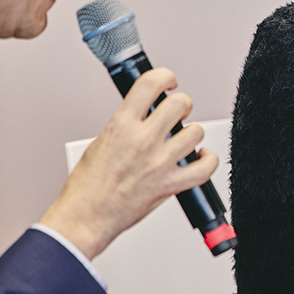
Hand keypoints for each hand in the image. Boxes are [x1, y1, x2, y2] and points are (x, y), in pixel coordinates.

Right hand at [39, 68, 217, 259]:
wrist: (85, 217)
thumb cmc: (87, 185)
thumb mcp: (101, 141)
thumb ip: (127, 124)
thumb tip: (146, 111)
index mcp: (121, 126)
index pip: (150, 84)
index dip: (165, 77)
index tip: (169, 82)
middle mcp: (143, 141)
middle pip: (180, 104)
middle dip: (182, 104)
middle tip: (178, 112)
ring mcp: (159, 163)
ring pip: (196, 132)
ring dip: (192, 133)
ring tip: (183, 139)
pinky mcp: (170, 185)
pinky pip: (205, 168)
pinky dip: (208, 161)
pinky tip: (201, 158)